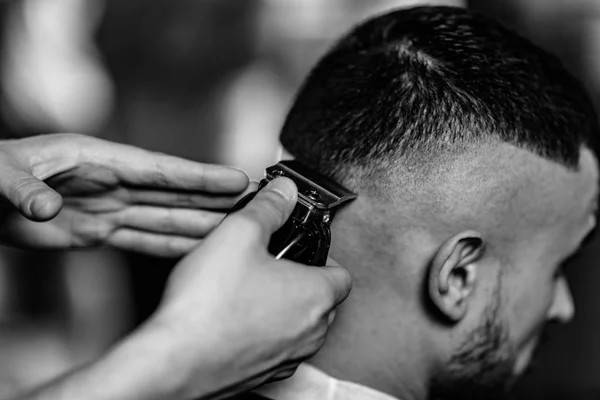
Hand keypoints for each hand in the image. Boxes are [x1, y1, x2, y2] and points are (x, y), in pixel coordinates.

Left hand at [0, 133, 250, 255]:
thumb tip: (44, 209)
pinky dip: (172, 245)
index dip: (202, 176)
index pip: (161, 169)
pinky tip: (196, 250)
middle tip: (257, 205)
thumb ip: (24, 187)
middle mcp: (112, 182)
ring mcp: (108, 208)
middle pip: (175, 194)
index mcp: (98, 159)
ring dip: (202, 224)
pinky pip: (144, 239)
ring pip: (166, 218)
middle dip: (216, 199)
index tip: (240, 181)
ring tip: (238, 232)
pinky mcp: (98, 231)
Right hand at [146, 177, 352, 398]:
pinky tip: (232, 318)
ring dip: (282, 309)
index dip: (322, 256)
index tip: (301, 247)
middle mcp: (309, 334)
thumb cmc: (207, 306)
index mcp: (315, 297)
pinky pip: (273, 349)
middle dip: (302, 281)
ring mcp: (286, 360)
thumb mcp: (238, 234)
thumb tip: (284, 193)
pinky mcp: (261, 376)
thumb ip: (268, 207)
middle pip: (322, 301)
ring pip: (298, 328)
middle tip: (271, 265)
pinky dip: (262, 333)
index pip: (342, 274)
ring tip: (248, 290)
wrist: (173, 361)